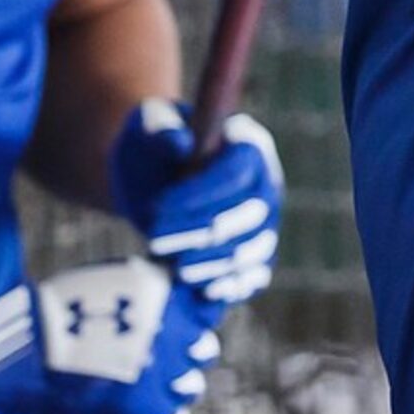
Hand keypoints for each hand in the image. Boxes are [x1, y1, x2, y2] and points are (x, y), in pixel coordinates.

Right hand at [0, 255, 219, 413]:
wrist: (26, 349)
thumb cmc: (56, 312)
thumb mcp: (107, 282)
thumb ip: (143, 292)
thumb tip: (169, 303)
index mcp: (168, 294)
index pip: (208, 307)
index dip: (195, 316)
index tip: (181, 323)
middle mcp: (176, 332)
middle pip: (202, 349)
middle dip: (184, 353)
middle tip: (158, 359)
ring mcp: (166, 371)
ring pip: (189, 386)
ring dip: (173, 387)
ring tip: (145, 388)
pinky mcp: (149, 407)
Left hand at [109, 100, 281, 308]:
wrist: (149, 180)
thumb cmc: (151, 145)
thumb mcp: (147, 124)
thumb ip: (161, 128)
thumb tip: (180, 144)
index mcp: (248, 141)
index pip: (238, 170)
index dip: (202, 192)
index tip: (159, 206)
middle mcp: (266, 180)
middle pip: (253, 213)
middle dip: (204, 231)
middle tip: (157, 239)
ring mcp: (266, 219)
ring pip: (257, 247)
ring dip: (215, 261)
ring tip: (175, 265)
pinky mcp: (256, 251)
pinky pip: (257, 274)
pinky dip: (234, 284)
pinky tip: (205, 290)